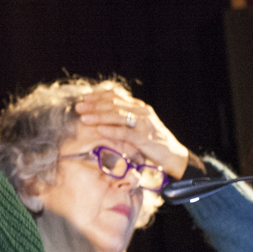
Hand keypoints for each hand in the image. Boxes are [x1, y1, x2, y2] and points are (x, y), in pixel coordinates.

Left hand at [74, 83, 195, 180]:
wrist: (174, 155)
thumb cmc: (153, 143)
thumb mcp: (138, 127)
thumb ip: (124, 120)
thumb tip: (103, 119)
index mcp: (139, 107)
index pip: (117, 97)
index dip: (99, 96)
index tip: (85, 97)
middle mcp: (142, 112)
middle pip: (114, 105)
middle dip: (94, 105)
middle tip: (79, 106)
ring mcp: (143, 124)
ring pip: (118, 116)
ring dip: (99, 116)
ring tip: (84, 118)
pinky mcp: (144, 138)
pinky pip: (125, 133)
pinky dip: (111, 130)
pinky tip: (99, 130)